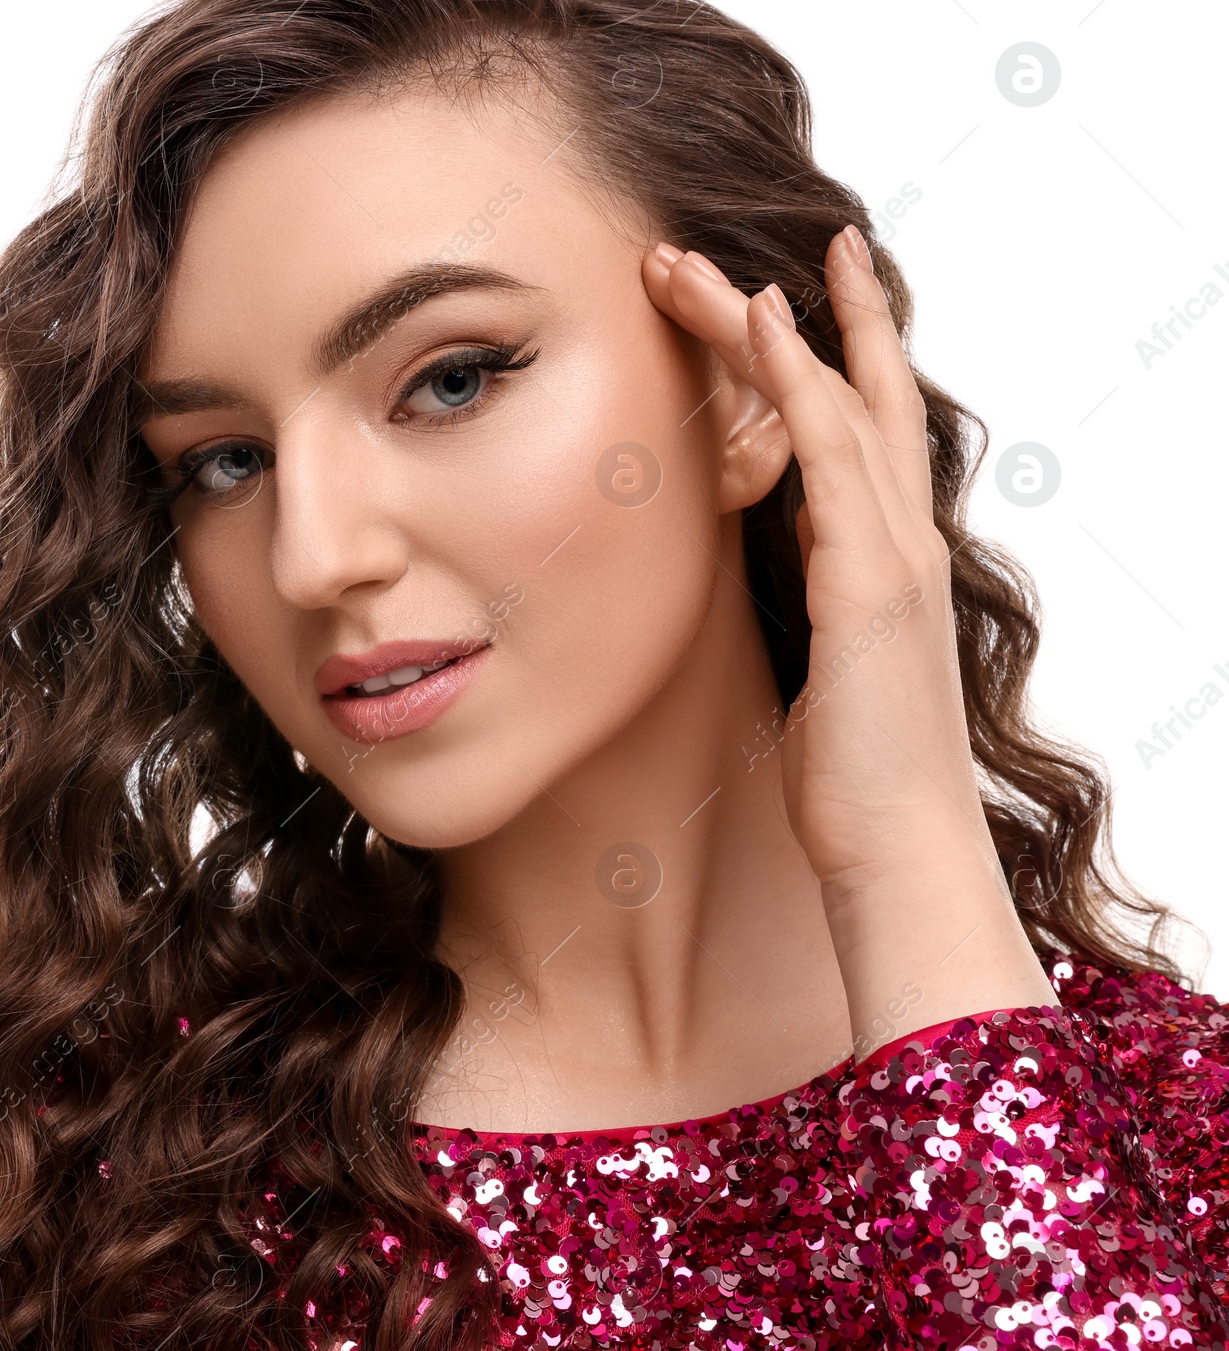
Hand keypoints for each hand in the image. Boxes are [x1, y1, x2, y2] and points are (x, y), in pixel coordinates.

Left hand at [642, 227, 1054, 1052]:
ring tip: (703, 263)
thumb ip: (818, 606)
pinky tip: (759, 321)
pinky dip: (795, 380)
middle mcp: (899, 541)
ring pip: (832, 402)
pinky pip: (828, 454)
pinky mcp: (870, 583)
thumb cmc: (857, 781)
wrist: (897, 855)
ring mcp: (892, 556)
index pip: (857, 435)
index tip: (785, 297)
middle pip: (852, 396)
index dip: (830, 359)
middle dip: (808, 315)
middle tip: (742, 248)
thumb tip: (784, 573)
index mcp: (884, 562)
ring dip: (768, 324)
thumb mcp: (826, 672)